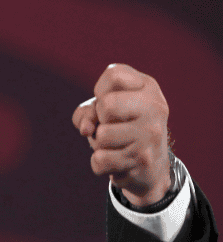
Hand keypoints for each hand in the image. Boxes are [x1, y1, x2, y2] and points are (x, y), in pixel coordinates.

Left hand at [72, 64, 171, 206]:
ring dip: (99, 144)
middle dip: (99, 119)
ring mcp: (151, 134)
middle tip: (112, 126)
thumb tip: (86, 129)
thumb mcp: (102, 112)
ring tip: (115, 145)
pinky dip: (100, 164)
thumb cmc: (120, 129)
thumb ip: (86, 112)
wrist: (151, 167)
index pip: (113, 75)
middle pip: (106, 104)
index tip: (112, 103)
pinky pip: (100, 160)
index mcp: (148, 87)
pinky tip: (117, 161)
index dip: (101, 92)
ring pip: (101, 135)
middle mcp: (155, 107)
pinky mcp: (144, 159)